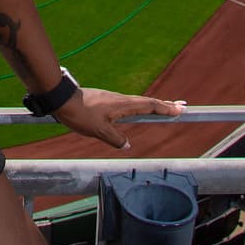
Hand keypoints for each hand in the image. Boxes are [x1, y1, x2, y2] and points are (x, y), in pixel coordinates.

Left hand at [53, 90, 186, 150]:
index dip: (166, 108)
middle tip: (182, 106)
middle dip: (166, 105)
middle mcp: (121, 99)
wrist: (62, 99)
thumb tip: (127, 145)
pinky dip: (140, 106)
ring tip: (166, 108)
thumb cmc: (80, 115)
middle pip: (148, 101)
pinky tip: (139, 110)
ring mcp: (114, 99)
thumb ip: (115, 139)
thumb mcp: (99, 131)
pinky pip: (129, 103)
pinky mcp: (107, 101)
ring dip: (154, 104)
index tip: (181, 109)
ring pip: (138, 102)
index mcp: (123, 105)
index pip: (150, 106)